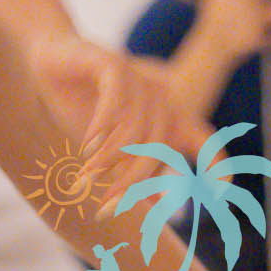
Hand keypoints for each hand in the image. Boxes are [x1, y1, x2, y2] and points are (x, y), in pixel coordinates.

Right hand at [28, 33, 204, 200]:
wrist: (48, 63)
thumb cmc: (80, 108)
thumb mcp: (107, 149)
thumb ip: (130, 173)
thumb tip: (157, 208)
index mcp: (166, 116)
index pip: (203, 139)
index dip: (216, 165)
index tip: (221, 195)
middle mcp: (159, 97)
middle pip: (159, 148)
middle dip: (133, 182)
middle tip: (106, 207)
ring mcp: (138, 79)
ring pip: (136, 128)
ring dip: (109, 160)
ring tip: (85, 179)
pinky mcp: (113, 64)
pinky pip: (116, 99)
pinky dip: (102, 126)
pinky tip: (87, 147)